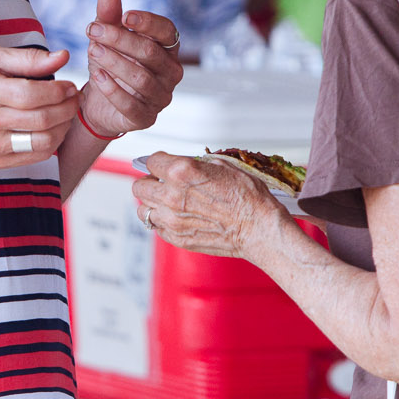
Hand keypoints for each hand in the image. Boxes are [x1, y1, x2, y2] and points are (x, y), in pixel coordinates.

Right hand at [0, 45, 79, 167]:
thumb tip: (63, 56)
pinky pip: (36, 156)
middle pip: (40, 119)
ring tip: (65, 113)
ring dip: (64, 127)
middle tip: (73, 98)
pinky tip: (52, 128)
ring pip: (43, 141)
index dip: (58, 91)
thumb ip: (28, 58)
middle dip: (67, 108)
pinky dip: (53, 142)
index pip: (30, 95)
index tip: (69, 85)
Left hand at [79, 0, 183, 137]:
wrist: (100, 105)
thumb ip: (109, 16)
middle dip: (120, 39)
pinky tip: (97, 75)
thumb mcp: (106, 39)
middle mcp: (171, 72)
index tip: (124, 16)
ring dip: (114, 62)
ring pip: (141, 78)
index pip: (167, 32)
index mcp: (167, 49)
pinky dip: (113, 90)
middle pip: (151, 53)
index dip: (148, 22)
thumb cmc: (110, 65)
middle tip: (93, 30)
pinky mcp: (146, 118)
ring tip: (92, 50)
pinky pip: (131, 105)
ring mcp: (161, 97)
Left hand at [132, 150, 287, 258]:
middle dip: (149, 182)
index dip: (158, 162)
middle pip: (139, 186)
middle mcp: (171, 196)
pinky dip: (161, 222)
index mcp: (181, 172)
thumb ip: (197, 164)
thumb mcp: (224, 166)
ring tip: (166, 203)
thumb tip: (187, 164)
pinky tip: (176, 218)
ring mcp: (171, 220)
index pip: (151, 161)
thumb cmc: (248, 198)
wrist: (258, 228)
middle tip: (161, 183)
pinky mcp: (176, 238)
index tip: (163, 165)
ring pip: (143, 210)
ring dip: (152, 204)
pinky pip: (156, 228)